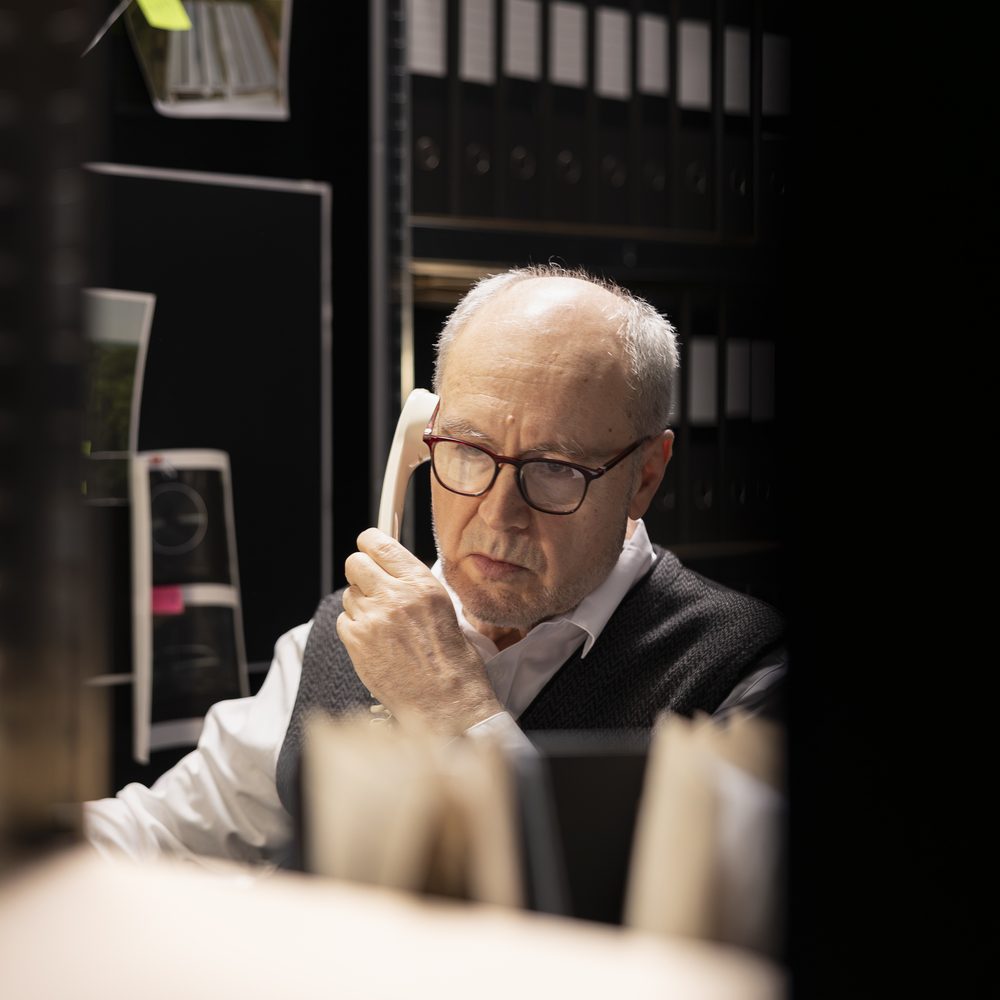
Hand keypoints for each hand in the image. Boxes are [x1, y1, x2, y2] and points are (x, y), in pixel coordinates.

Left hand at [336, 528, 502, 736]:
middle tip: (371, 586)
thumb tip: (389, 567)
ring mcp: (373, 619)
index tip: (368, 546)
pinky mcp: (357, 643)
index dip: (369, 543)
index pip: (379, 543)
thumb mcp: (442, 607)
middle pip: (354, 563)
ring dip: (360, 604)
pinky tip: (375, 643)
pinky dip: (355, 629)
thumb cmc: (452, 660)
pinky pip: (344, 622)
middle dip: (360, 572)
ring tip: (382, 625)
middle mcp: (395, 596)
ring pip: (349, 595)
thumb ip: (413, 584)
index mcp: (420, 583)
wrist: (446, 702)